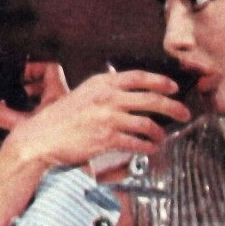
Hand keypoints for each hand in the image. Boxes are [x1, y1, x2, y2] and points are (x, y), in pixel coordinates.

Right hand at [0, 66, 188, 171]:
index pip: (139, 77)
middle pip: (151, 99)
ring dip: (159, 131)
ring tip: (162, 136)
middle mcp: (108, 98)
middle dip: (172, 107)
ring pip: (147, 122)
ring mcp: (108, 118)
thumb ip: (103, 89)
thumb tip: (122, 87)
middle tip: (183, 113)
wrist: (41, 137)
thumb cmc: (59, 119)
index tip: (173, 87)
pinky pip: (136, 142)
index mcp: (102, 83)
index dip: (161, 81)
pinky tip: (150, 148)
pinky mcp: (106, 139)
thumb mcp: (81, 93)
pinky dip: (147, 146)